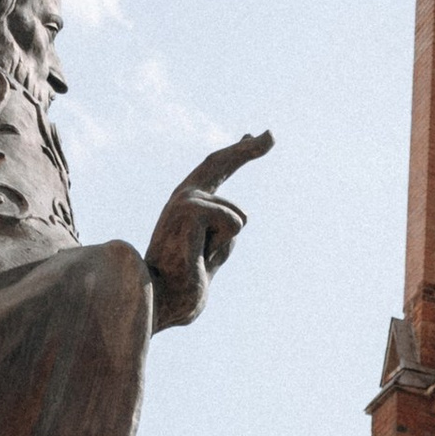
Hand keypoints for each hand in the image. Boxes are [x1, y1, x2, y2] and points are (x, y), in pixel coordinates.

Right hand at [147, 130, 270, 329]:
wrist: (162, 300)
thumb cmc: (186, 284)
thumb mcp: (213, 251)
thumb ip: (223, 231)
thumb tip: (240, 219)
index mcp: (189, 206)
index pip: (216, 169)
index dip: (239, 152)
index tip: (255, 136)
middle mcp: (184, 197)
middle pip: (220, 163)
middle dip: (248, 150)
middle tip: (272, 134)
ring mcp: (184, 200)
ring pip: (238, 217)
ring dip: (227, 245)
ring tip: (200, 258)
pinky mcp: (190, 209)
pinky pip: (234, 225)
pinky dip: (223, 246)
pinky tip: (198, 256)